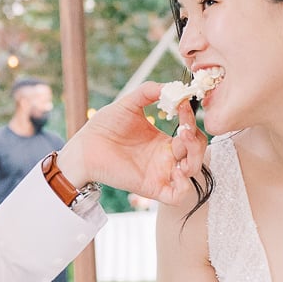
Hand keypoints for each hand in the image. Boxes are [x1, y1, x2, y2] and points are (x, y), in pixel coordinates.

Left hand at [57, 85, 206, 205]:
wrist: (84, 148)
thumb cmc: (103, 128)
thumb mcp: (128, 104)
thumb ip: (148, 91)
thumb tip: (170, 86)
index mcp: (163, 140)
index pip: (190, 131)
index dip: (191, 118)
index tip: (182, 104)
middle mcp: (165, 157)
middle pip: (198, 152)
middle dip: (197, 139)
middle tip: (184, 127)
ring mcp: (160, 173)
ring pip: (193, 172)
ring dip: (195, 157)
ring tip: (182, 141)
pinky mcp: (151, 187)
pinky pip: (178, 195)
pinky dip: (183, 185)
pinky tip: (175, 169)